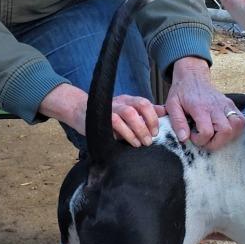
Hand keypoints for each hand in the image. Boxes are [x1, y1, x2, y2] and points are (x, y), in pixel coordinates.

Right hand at [38, 84, 164, 147]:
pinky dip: (123, 133)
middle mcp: (120, 101)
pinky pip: (114, 124)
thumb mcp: (127, 111)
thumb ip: (145, 112)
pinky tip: (127, 142)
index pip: (145, 103)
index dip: (153, 117)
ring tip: (140, 143)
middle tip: (150, 139)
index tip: (156, 131)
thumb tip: (164, 112)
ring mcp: (110, 108)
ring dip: (136, 130)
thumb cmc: (108, 114)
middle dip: (146, 124)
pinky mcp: (100, 117)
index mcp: (128, 100)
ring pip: (127, 114)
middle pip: (138, 107)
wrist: (80, 111)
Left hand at [165, 57, 244, 150]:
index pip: (207, 131)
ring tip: (215, 136)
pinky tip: (223, 130)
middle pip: (226, 131)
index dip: (200, 140)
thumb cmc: (181, 92)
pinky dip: (236, 130)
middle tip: (205, 140)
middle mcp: (216, 106)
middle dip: (215, 143)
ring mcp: (226, 105)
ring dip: (228, 137)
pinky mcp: (231, 105)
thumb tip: (184, 138)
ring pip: (237, 126)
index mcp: (200, 107)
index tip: (192, 136)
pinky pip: (242, 120)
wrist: (193, 76)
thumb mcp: (172, 105)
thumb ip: (177, 122)